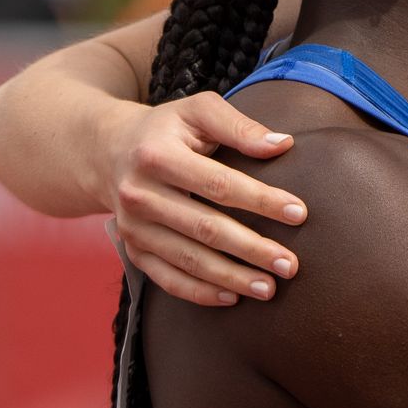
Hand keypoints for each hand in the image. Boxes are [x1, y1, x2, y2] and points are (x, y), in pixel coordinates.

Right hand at [103, 92, 304, 305]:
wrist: (108, 152)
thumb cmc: (168, 129)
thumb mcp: (198, 111)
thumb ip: (239, 125)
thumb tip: (282, 144)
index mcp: (157, 155)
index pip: (219, 183)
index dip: (261, 200)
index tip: (299, 214)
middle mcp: (140, 194)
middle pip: (205, 228)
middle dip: (252, 249)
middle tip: (291, 265)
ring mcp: (133, 227)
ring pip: (188, 259)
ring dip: (231, 277)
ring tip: (270, 288)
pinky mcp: (132, 250)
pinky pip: (167, 278)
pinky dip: (199, 292)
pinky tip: (232, 297)